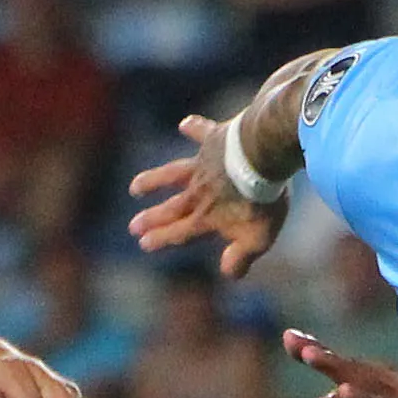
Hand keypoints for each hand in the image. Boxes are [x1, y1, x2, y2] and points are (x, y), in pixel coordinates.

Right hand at [129, 113, 289, 278]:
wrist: (265, 155)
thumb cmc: (264, 199)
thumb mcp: (257, 238)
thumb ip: (240, 257)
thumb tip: (228, 273)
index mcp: (206, 216)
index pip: (179, 232)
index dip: (161, 239)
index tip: (143, 243)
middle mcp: (198, 191)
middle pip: (171, 208)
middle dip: (151, 218)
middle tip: (133, 225)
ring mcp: (203, 165)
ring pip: (172, 174)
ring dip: (154, 180)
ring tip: (135, 186)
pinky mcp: (215, 140)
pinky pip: (201, 133)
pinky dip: (193, 129)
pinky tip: (184, 125)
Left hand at [287, 331, 397, 397]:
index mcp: (377, 381)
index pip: (341, 363)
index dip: (315, 348)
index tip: (288, 337)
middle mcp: (389, 383)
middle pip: (348, 366)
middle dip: (320, 353)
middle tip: (294, 343)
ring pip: (362, 380)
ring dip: (335, 366)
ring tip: (309, 356)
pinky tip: (343, 392)